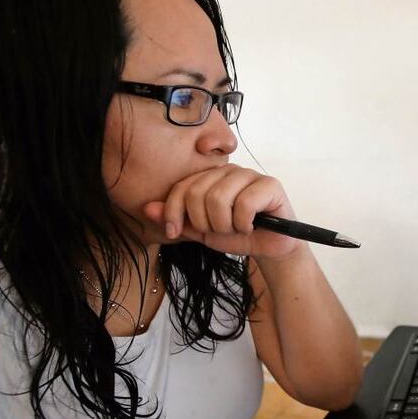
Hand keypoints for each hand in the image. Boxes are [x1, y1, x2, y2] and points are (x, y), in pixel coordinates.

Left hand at [142, 164, 301, 259]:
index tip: (173, 233)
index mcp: (210, 177)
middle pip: (198, 193)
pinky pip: (245, 203)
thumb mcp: (200, 231)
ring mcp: (250, 175)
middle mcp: (229, 170)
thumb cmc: (237, 236)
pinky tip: (251, 227)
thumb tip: (147, 208)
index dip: (173, 212)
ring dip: (225, 225)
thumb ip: (177, 220)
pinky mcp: (270, 184)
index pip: (181, 187)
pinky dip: (244, 224)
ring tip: (235, 230)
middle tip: (219, 232)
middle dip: (204, 223)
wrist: (270, 248)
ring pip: (220, 198)